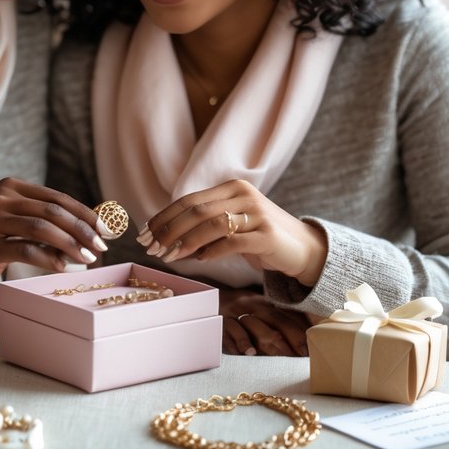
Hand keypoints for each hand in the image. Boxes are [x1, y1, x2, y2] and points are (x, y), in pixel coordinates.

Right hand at [0, 178, 107, 305]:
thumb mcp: (13, 224)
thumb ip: (43, 222)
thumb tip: (90, 230)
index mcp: (10, 187)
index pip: (57, 198)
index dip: (85, 213)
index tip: (105, 230)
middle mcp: (0, 199)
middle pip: (52, 211)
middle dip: (82, 229)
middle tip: (100, 247)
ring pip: (41, 228)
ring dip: (70, 244)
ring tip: (87, 259)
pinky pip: (25, 249)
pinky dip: (48, 258)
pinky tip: (62, 267)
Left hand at [136, 180, 327, 284]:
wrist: (303, 249)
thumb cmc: (260, 238)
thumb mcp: (233, 225)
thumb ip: (205, 226)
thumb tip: (166, 239)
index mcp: (232, 188)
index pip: (189, 200)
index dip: (164, 216)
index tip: (145, 233)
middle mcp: (244, 195)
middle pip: (196, 210)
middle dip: (169, 230)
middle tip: (151, 247)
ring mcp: (257, 214)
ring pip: (211, 225)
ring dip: (185, 242)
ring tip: (170, 256)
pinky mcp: (267, 236)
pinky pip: (232, 242)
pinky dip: (211, 251)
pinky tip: (199, 260)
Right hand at [219, 288, 309, 356]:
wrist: (204, 300)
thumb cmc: (238, 310)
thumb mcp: (255, 308)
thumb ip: (275, 318)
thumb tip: (303, 337)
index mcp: (262, 302)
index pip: (285, 314)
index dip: (299, 330)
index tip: (311, 348)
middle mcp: (249, 305)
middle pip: (273, 320)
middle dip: (289, 338)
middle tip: (300, 356)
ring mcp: (233, 314)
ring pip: (252, 326)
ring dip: (266, 342)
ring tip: (282, 358)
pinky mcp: (217, 323)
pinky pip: (229, 332)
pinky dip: (239, 343)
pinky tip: (248, 353)